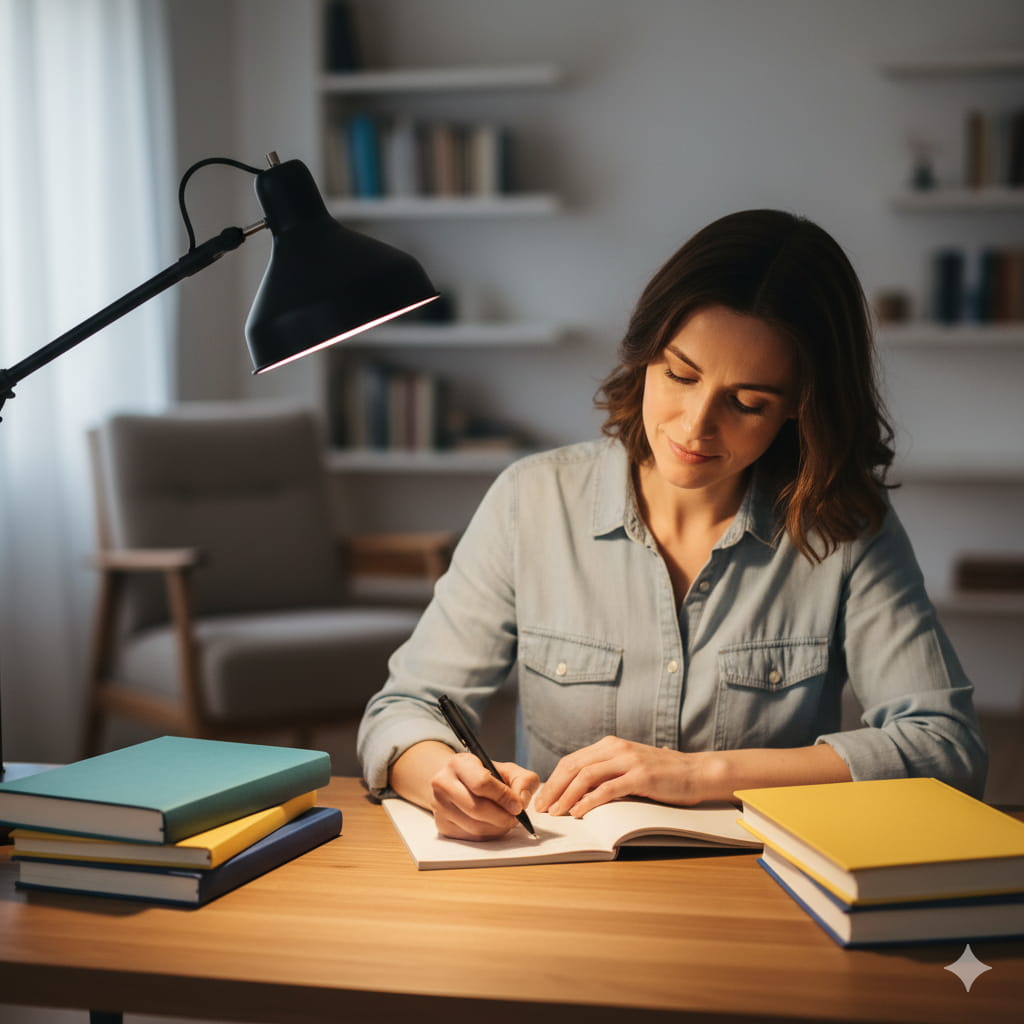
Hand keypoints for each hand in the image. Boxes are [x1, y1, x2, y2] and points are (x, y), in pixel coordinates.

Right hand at [429, 751, 539, 840]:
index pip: (481, 783)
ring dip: (497, 828)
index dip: (504, 797)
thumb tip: (522, 800)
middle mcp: (443, 783)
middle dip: (502, 817)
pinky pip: (470, 837)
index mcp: (459, 763)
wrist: (456, 782)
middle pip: (477, 808)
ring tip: (506, 821)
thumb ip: (523, 780)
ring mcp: (439, 806)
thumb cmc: (484, 775)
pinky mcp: (442, 825)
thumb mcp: (506, 769)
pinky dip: (487, 835)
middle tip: (515, 818)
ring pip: (474, 826)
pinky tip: (493, 826)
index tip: (518, 806)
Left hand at [534, 736, 712, 816]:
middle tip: (541, 808)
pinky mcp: (641, 776)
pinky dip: (589, 801)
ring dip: (566, 796)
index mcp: (610, 744)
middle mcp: (616, 748)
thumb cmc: (664, 774)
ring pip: (586, 776)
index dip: (553, 780)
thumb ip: (608, 771)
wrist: (697, 772)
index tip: (542, 798)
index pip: (572, 760)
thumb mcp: (630, 766)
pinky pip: (608, 789)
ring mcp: (628, 760)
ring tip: (556, 813)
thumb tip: (579, 790)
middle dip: (553, 788)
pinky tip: (579, 812)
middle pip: (573, 767)